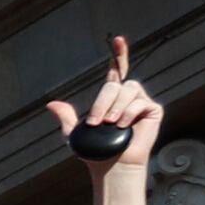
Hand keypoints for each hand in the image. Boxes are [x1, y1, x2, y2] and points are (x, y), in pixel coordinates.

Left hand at [53, 39, 159, 171]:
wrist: (112, 165)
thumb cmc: (95, 151)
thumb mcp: (74, 133)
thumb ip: (67, 116)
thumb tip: (51, 104)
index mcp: (111, 97)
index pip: (116, 70)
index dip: (118, 54)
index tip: (118, 39)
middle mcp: (127, 96)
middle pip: (114, 85)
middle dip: (102, 103)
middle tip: (97, 122)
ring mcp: (141, 102)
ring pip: (126, 91)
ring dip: (114, 109)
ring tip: (110, 125)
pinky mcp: (152, 111)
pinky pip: (139, 103)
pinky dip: (128, 114)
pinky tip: (123, 126)